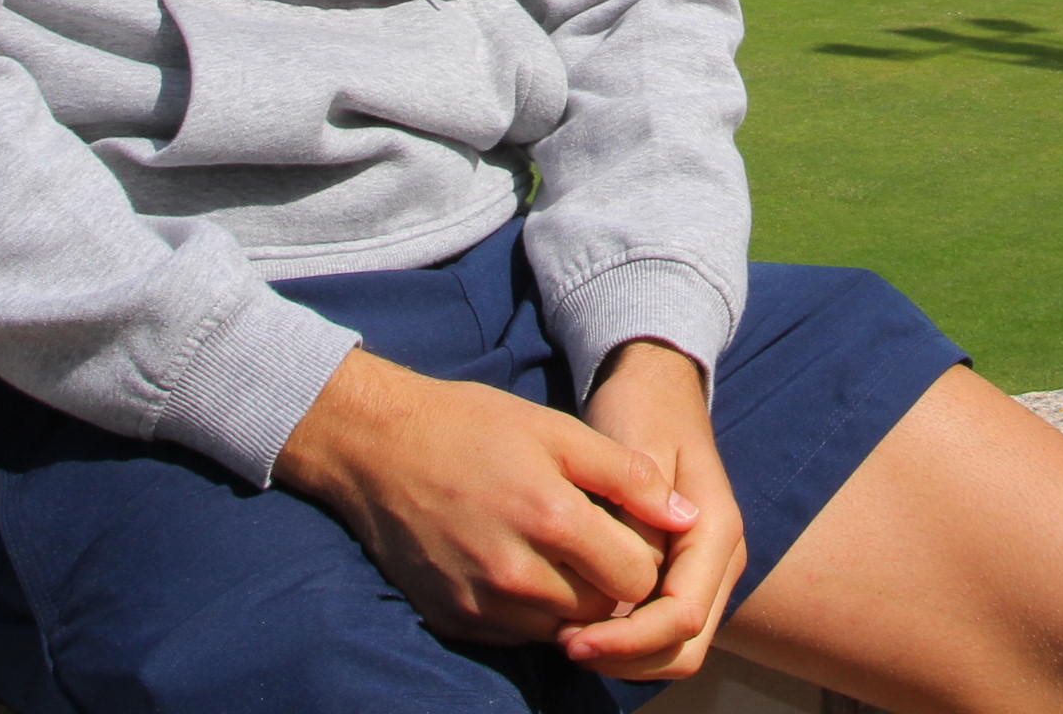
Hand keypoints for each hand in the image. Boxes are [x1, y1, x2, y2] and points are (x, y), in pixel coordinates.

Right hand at [273, 347, 696, 642]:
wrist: (376, 446)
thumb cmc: (472, 427)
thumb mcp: (557, 430)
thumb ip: (627, 475)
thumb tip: (685, 515)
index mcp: (551, 518)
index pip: (637, 577)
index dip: (644, 556)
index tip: (629, 532)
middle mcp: (517, 573)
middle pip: (603, 610)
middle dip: (611, 582)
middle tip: (596, 542)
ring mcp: (481, 602)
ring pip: (563, 629)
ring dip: (572, 600)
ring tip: (556, 551)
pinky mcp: (454, 619)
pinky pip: (518, 634)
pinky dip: (530, 611)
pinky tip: (518, 566)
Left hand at [559, 340, 745, 683]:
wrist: (655, 385)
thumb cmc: (641, 408)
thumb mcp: (635, 446)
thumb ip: (638, 508)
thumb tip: (632, 574)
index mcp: (717, 529)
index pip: (681, 615)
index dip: (628, 640)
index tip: (570, 638)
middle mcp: (720, 560)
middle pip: (684, 647)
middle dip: (626, 659)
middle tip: (563, 645)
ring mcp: (704, 570)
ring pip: (675, 648)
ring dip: (624, 657)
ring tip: (565, 638)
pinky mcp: (680, 574)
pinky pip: (659, 629)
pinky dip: (624, 641)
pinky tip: (577, 623)